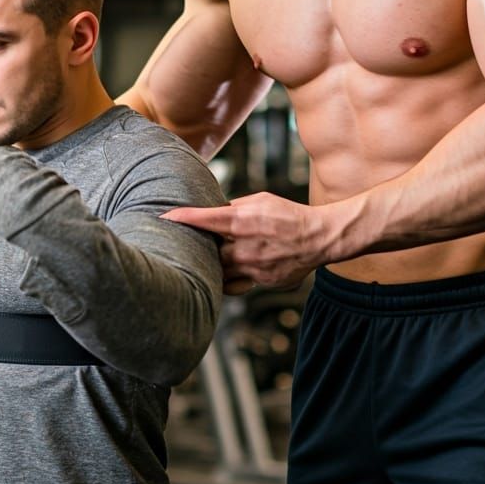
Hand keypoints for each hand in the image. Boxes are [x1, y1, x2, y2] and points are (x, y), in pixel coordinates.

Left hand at [163, 192, 315, 294]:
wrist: (319, 238)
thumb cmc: (288, 214)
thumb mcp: (261, 200)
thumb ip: (235, 207)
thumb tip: (215, 212)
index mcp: (242, 221)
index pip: (204, 219)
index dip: (182, 218)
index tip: (165, 217)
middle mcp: (245, 246)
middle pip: (207, 250)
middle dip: (198, 246)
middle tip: (188, 241)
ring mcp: (253, 266)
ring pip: (219, 270)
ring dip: (213, 264)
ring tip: (209, 258)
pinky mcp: (261, 281)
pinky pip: (236, 283)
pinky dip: (229, 277)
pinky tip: (229, 270)